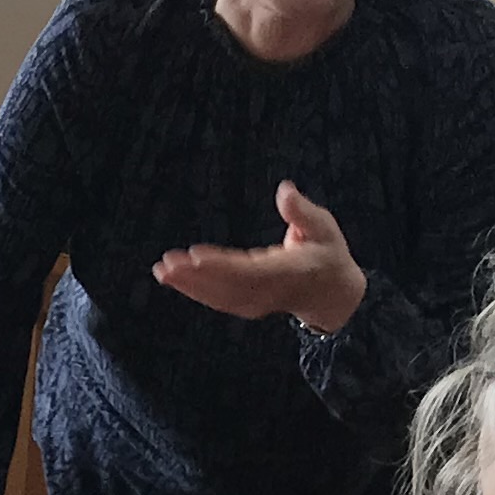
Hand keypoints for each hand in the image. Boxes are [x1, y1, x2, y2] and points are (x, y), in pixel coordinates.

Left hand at [152, 182, 368, 332]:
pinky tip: (173, 279)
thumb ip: (303, 212)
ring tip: (162, 271)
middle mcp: (269, 291)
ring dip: (188, 285)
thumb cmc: (327, 253)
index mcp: (289, 272)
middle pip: (227, 286)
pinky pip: (218, 299)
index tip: (195, 255)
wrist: (332, 294)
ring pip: (218, 296)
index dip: (221, 265)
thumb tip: (285, 190)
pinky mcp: (247, 305)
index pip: (250, 271)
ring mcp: (257, 302)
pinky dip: (194, 291)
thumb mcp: (324, 227)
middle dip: (195, 276)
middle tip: (167, 264)